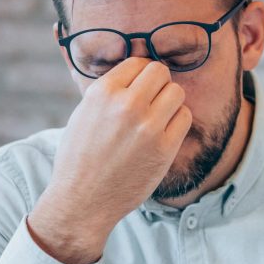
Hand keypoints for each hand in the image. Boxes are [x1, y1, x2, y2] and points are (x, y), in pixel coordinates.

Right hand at [29, 58, 191, 263]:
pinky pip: (184, 117)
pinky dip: (177, 122)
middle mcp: (126, 104)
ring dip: (170, 102)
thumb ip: (107, 91)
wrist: (82, 201)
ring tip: (157, 117)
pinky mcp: (164, 148)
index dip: (140, 75)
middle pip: (160, 72)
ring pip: (176, 92)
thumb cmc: (79, 158)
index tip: (138, 89)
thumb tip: (131, 70)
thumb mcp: (82, 113)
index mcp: (103, 92)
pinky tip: (163, 133)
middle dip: (157, 85)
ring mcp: (147, 126)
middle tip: (151, 102)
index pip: (137, 62)